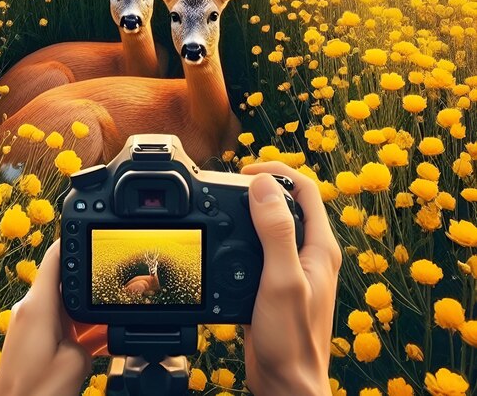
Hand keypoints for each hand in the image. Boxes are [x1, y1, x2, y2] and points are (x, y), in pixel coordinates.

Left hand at [0, 239, 107, 395]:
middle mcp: (30, 308)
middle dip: (88, 277)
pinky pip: (60, 321)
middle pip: (63, 278)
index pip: (55, 256)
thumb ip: (91, 337)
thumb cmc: (35, 393)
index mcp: (38, 305)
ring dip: (85, 304)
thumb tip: (96, 331)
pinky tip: (99, 334)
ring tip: (111, 307)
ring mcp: (30, 323)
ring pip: (64, 302)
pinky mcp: (31, 339)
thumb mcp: (76, 362)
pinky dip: (77, 324)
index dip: (73, 238)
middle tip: (114, 276)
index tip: (91, 230)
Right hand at [240, 161, 341, 395]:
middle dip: (262, 186)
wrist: (286, 383)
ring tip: (227, 206)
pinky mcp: (277, 280)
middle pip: (289, 202)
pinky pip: (262, 246)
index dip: (277, 172)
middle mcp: (310, 252)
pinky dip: (245, 234)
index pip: (305, 189)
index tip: (247, 171)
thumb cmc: (291, 339)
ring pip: (274, 223)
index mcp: (319, 246)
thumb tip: (263, 186)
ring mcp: (294, 266)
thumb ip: (276, 232)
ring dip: (252, 210)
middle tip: (232, 185)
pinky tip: (227, 241)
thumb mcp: (281, 280)